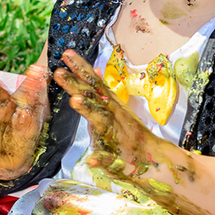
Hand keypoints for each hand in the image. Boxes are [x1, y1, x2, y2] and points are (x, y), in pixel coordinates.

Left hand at [52, 49, 160, 182]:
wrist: (155, 161)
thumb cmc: (130, 134)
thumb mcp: (117, 110)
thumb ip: (102, 93)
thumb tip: (95, 71)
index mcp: (111, 106)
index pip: (94, 84)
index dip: (80, 68)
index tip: (65, 53)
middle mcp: (114, 117)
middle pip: (93, 98)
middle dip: (76, 85)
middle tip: (59, 72)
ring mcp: (116, 137)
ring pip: (102, 123)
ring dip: (89, 111)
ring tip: (75, 100)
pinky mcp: (118, 160)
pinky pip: (109, 160)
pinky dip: (101, 160)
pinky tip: (91, 160)